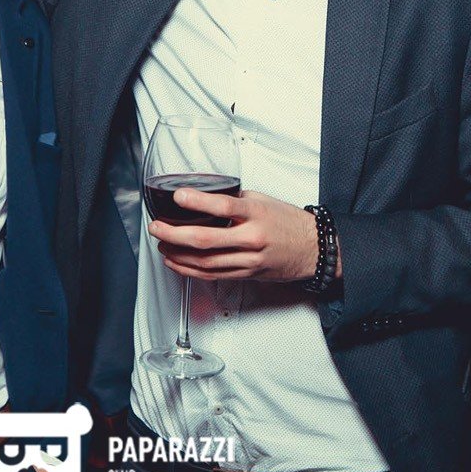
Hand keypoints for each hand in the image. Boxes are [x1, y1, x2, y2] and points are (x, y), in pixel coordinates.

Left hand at [147, 189, 322, 282]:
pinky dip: (190, 270)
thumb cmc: (288, 222)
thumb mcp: (264, 200)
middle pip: (206, 240)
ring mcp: (249, 260)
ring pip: (205, 262)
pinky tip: (176, 262)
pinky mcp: (247, 274)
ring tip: (161, 245)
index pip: (224, 206)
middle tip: (157, 228)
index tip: (178, 196)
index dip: (198, 202)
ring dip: (177, 255)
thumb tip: (206, 198)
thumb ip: (236, 200)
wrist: (314, 249)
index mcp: (256, 214)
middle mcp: (252, 238)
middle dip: (174, 235)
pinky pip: (213, 275)